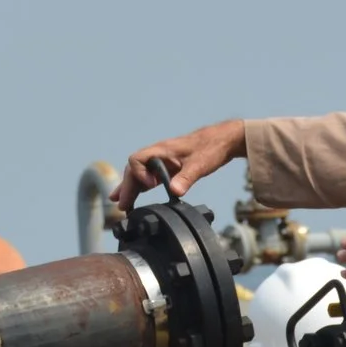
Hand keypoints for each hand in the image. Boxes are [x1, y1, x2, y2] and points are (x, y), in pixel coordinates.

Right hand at [114, 120, 247, 206]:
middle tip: (123, 206)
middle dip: (127, 188)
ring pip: (140, 175)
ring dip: (130, 189)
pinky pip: (149, 178)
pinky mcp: (168, 168)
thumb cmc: (211, 148)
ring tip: (122, 205)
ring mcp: (161, 162)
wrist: (223, 140)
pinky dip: (140, 188)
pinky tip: (134, 198)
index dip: (138, 174)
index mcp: (161, 150)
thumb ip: (186, 178)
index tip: (150, 186)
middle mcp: (158, 155)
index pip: (136, 159)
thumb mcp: (200, 164)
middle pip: (134, 170)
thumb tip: (174, 192)